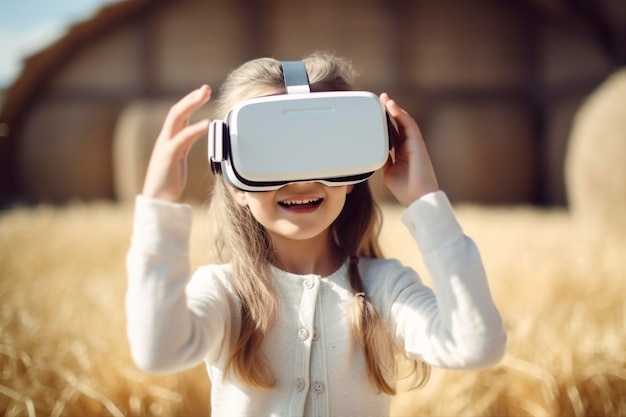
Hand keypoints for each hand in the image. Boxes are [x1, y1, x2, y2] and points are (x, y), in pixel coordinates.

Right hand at [142, 85, 211, 201]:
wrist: (157, 200)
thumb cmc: (168, 182)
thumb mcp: (179, 158)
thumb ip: (185, 145)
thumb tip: (196, 134)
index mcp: (168, 140)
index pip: (178, 114)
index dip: (189, 102)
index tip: (202, 92)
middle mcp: (165, 139)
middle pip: (176, 111)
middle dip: (191, 97)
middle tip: (206, 87)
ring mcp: (165, 146)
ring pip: (177, 118)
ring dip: (192, 104)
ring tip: (205, 95)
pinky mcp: (169, 155)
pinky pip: (183, 138)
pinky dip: (195, 129)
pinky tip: (207, 123)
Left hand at [380, 93, 438, 205]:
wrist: (418, 198)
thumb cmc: (405, 190)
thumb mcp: (388, 172)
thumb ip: (383, 160)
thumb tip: (374, 151)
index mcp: (401, 153)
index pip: (393, 133)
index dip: (385, 122)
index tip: (375, 113)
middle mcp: (408, 146)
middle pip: (398, 124)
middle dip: (389, 111)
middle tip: (379, 100)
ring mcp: (414, 144)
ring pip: (404, 121)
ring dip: (394, 109)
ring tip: (384, 98)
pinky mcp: (417, 143)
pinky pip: (409, 125)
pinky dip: (400, 114)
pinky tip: (392, 106)